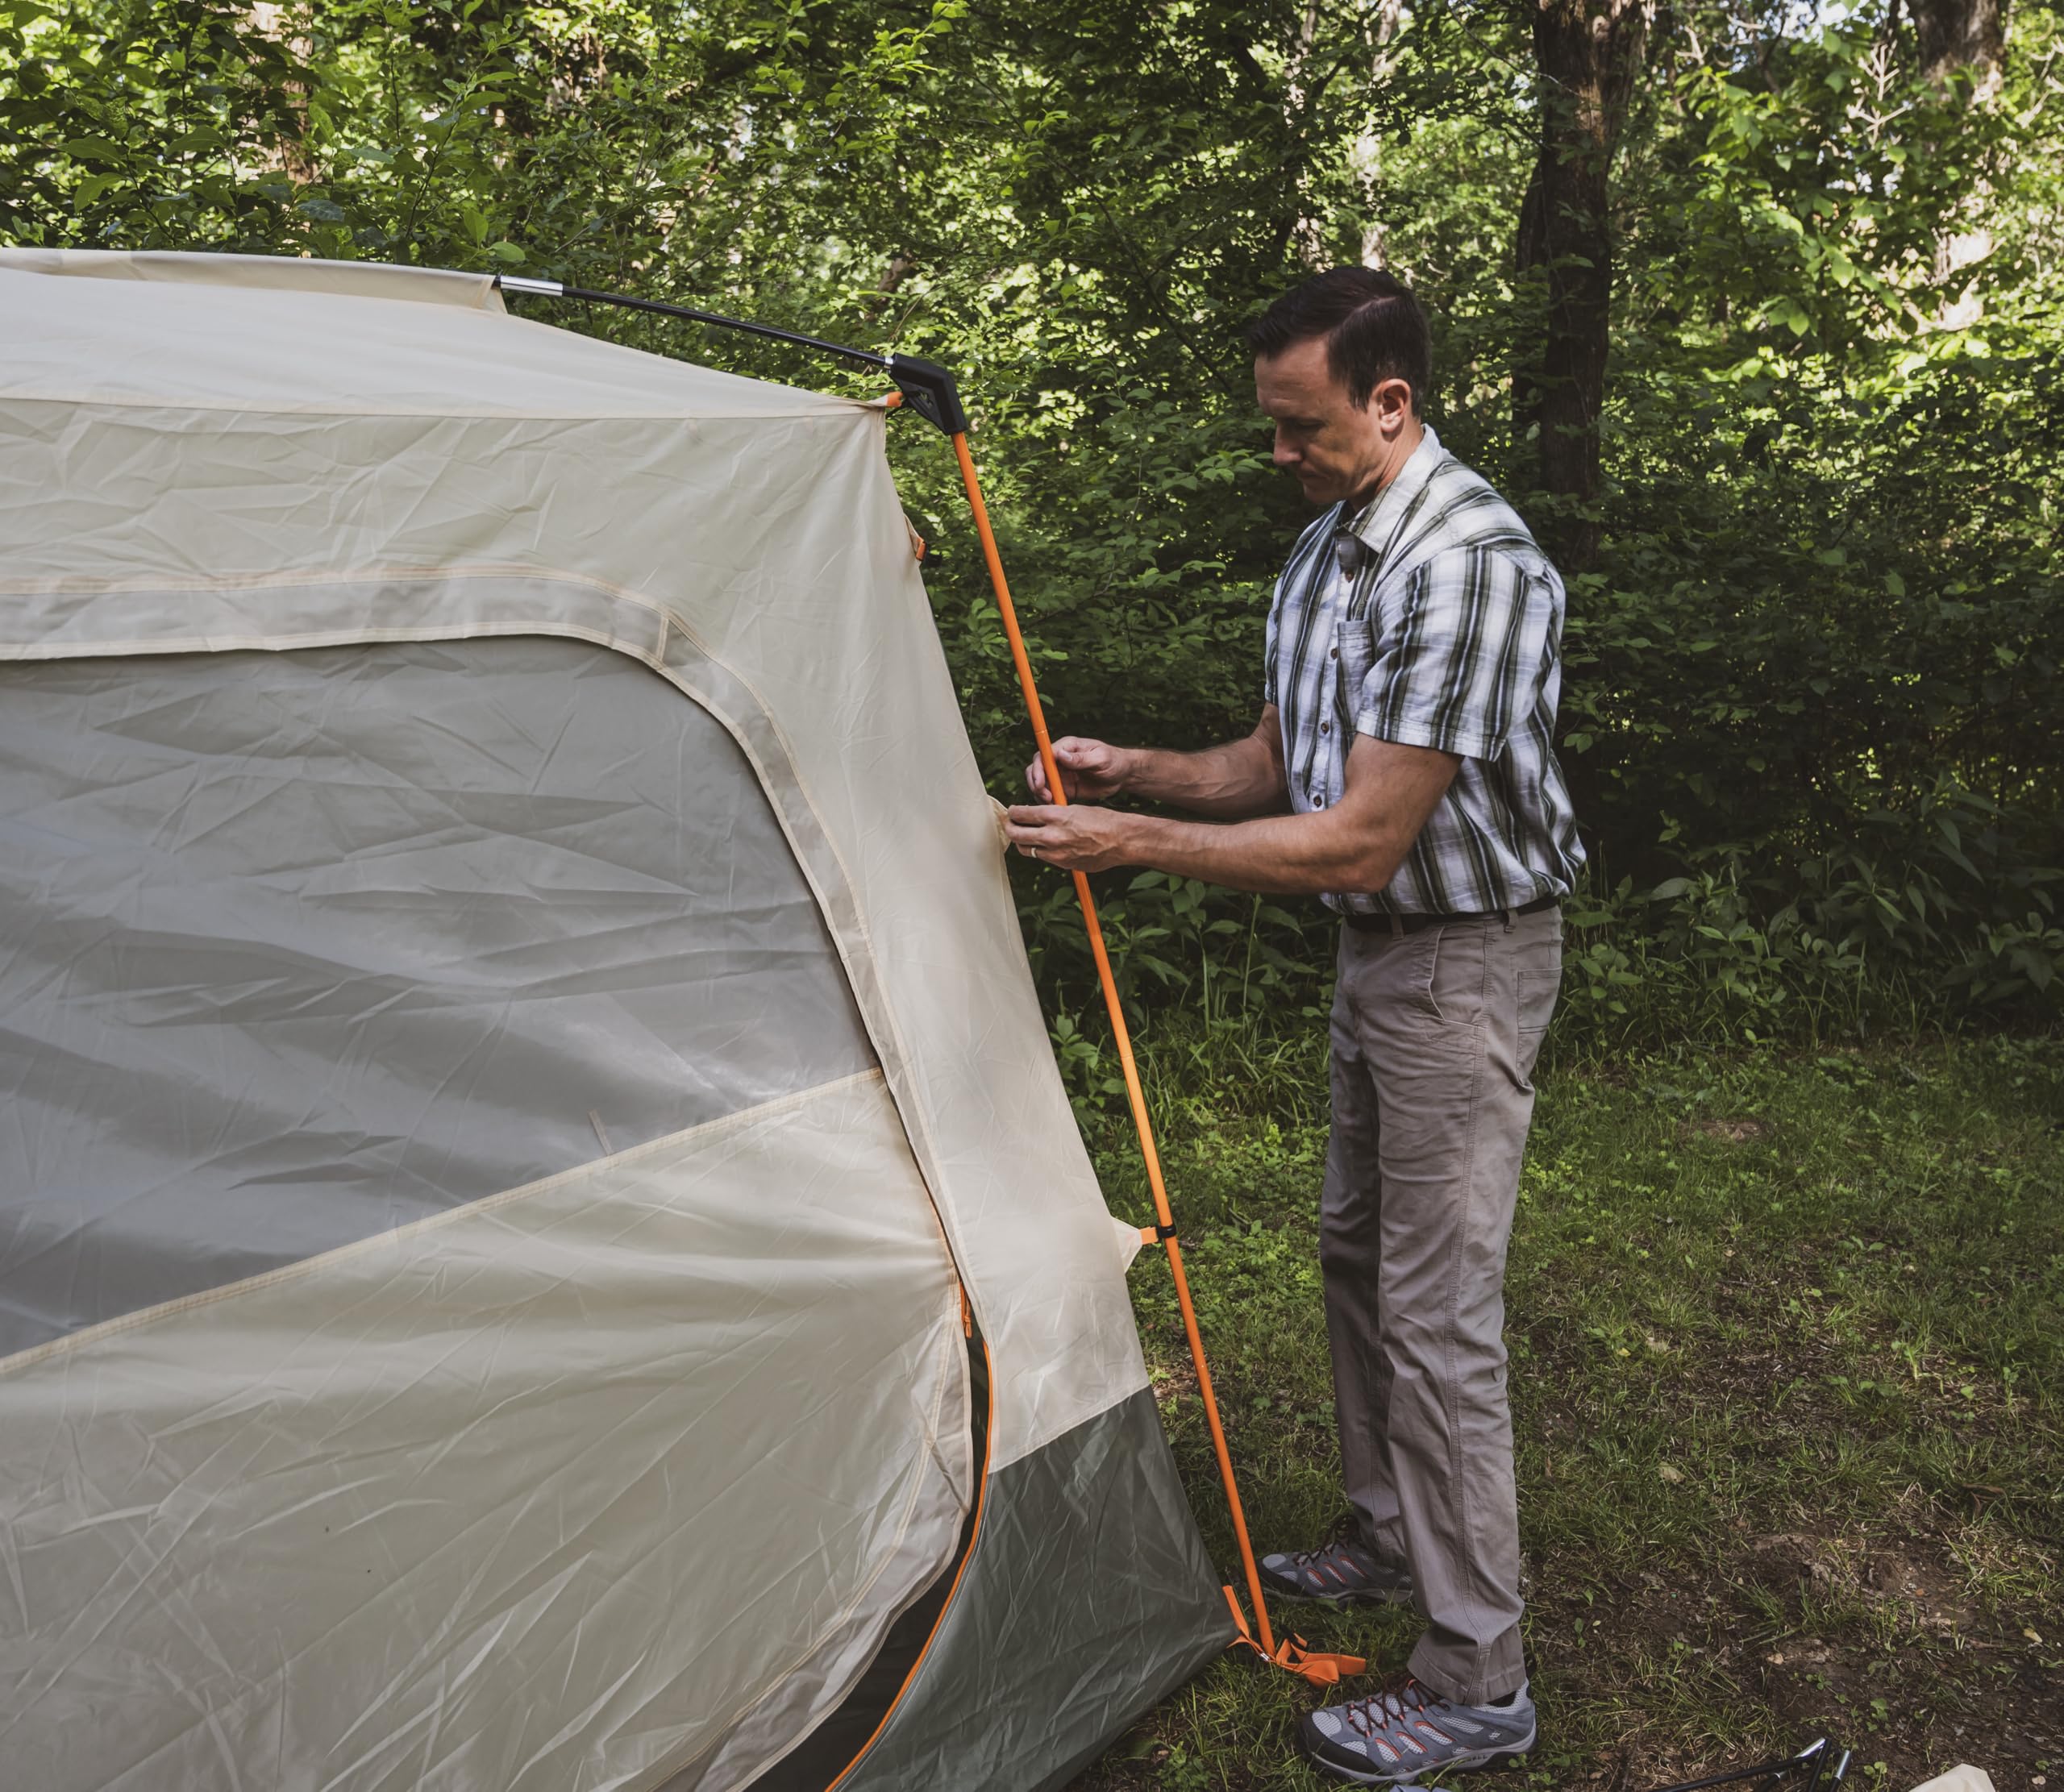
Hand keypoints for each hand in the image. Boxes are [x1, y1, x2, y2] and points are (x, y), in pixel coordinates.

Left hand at [1004, 803, 1143, 873]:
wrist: (1121, 840)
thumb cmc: (1102, 820)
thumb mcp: (1074, 808)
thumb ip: (1052, 814)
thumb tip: (1036, 816)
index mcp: (1055, 815)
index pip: (1021, 814)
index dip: (1013, 812)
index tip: (1012, 811)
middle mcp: (1052, 835)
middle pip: (1016, 834)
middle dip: (1009, 828)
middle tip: (1009, 824)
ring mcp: (1056, 852)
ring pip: (1025, 849)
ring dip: (1022, 842)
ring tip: (1023, 836)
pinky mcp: (1062, 864)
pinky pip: (1043, 858)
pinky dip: (1040, 851)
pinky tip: (1044, 845)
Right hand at [1025, 736, 1129, 801]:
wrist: (1123, 776)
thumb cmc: (1114, 761)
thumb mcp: (1101, 758)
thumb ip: (1081, 759)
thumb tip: (1061, 755)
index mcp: (1067, 747)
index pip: (1044, 755)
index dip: (1038, 769)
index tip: (1041, 783)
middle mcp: (1060, 759)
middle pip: (1036, 768)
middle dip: (1035, 783)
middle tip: (1045, 797)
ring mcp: (1061, 774)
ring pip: (1040, 782)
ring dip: (1039, 793)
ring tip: (1050, 802)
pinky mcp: (1064, 788)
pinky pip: (1050, 794)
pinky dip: (1048, 802)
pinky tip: (1055, 807)